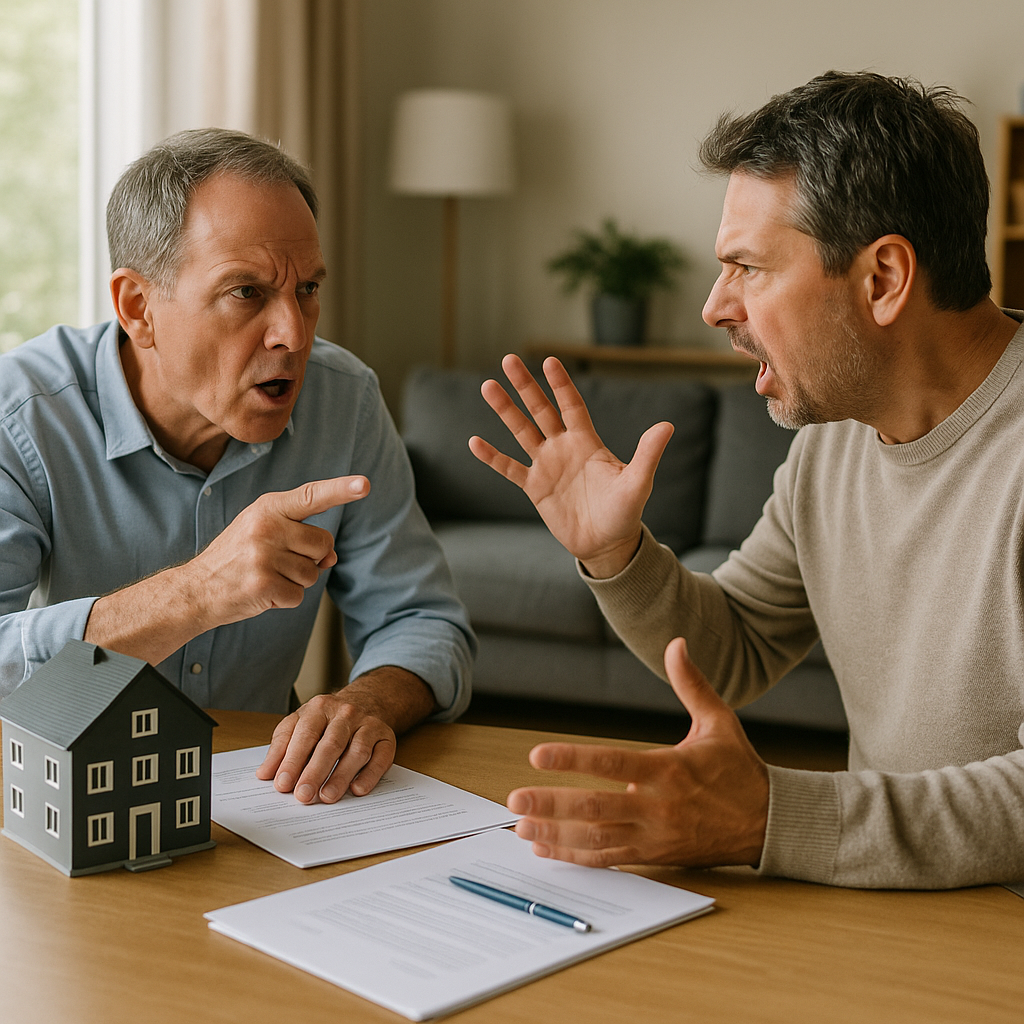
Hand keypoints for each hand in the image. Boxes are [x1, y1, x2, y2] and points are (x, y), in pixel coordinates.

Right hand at [85, 476, 369, 665]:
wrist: (197, 588)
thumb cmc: (237, 557)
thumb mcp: (264, 532)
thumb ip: (300, 535)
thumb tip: (333, 556)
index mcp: (267, 508)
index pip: (311, 496)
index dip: (341, 490)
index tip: (365, 484)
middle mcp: (266, 528)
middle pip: (323, 543)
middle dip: (312, 557)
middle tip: (279, 560)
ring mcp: (263, 557)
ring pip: (313, 573)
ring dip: (297, 581)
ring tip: (268, 575)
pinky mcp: (263, 585)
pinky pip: (299, 596)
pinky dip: (286, 599)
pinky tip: (264, 591)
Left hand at [256, 666, 435, 801]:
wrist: (368, 700)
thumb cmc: (327, 719)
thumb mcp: (300, 723)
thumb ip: (282, 746)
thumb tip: (265, 774)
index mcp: (320, 707)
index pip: (305, 734)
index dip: (293, 760)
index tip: (282, 784)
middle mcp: (346, 713)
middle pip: (331, 744)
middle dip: (315, 772)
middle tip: (303, 796)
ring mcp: (369, 724)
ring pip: (357, 751)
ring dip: (341, 776)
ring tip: (327, 797)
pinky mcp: (386, 737)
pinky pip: (381, 757)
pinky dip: (370, 774)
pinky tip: (358, 789)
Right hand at [468, 354, 673, 577]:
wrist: (606, 543)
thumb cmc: (625, 512)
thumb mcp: (638, 483)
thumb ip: (648, 453)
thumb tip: (667, 426)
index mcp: (587, 442)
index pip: (571, 405)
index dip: (561, 384)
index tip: (549, 360)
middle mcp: (564, 448)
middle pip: (540, 410)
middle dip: (525, 386)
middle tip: (508, 360)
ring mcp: (546, 466)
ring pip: (521, 432)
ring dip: (505, 411)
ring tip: (487, 387)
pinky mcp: (534, 487)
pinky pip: (509, 468)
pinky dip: (492, 457)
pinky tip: (474, 442)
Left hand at [506, 637, 769, 866]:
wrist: (770, 825)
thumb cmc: (740, 771)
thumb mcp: (719, 722)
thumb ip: (692, 684)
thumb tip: (676, 642)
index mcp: (668, 770)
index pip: (612, 762)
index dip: (573, 759)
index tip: (538, 755)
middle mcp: (657, 806)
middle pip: (595, 808)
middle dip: (552, 805)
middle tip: (515, 799)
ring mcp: (654, 836)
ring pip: (596, 838)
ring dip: (556, 834)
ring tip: (520, 828)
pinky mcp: (654, 856)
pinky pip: (608, 859)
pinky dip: (575, 856)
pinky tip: (545, 850)